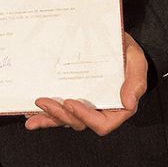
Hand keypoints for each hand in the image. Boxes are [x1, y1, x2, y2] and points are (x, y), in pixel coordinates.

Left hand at [24, 32, 148, 135]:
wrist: (115, 42)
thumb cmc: (127, 53)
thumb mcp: (136, 61)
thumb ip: (135, 81)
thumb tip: (128, 102)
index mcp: (117, 107)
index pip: (103, 123)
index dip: (86, 117)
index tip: (70, 102)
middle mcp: (99, 110)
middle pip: (79, 122)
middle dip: (60, 115)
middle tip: (44, 102)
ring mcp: (84, 105)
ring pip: (66, 119)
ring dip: (49, 118)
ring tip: (33, 111)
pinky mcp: (73, 98)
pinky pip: (59, 111)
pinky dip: (44, 116)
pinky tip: (31, 115)